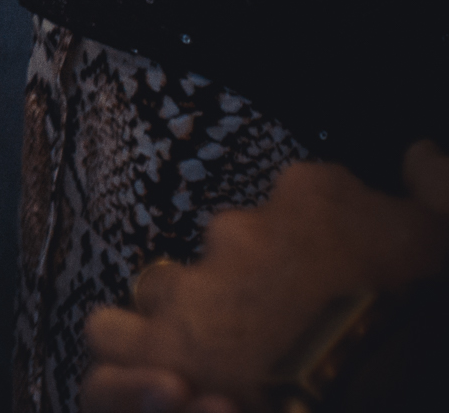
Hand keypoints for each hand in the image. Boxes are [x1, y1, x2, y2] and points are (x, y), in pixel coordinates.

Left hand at [82, 145, 448, 412]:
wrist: (392, 373)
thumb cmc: (424, 305)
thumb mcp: (444, 235)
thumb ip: (436, 186)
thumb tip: (421, 155)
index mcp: (315, 198)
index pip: (309, 197)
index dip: (321, 234)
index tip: (343, 274)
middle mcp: (244, 230)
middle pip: (231, 243)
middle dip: (251, 280)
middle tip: (283, 328)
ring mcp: (200, 284)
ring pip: (163, 284)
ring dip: (180, 311)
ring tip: (209, 351)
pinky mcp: (166, 338)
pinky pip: (115, 333)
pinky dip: (130, 350)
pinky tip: (159, 374)